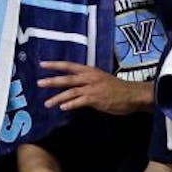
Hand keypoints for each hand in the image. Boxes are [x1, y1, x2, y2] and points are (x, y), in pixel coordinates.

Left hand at [38, 60, 152, 114]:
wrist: (132, 94)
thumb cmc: (117, 88)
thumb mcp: (100, 78)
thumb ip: (86, 80)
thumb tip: (74, 85)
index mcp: (89, 70)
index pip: (68, 65)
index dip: (55, 64)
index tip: (42, 64)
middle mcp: (88, 77)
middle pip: (66, 78)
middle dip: (51, 81)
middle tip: (39, 83)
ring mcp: (92, 88)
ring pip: (70, 92)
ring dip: (57, 98)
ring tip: (47, 103)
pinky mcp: (95, 99)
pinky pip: (79, 102)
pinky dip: (70, 104)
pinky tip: (63, 107)